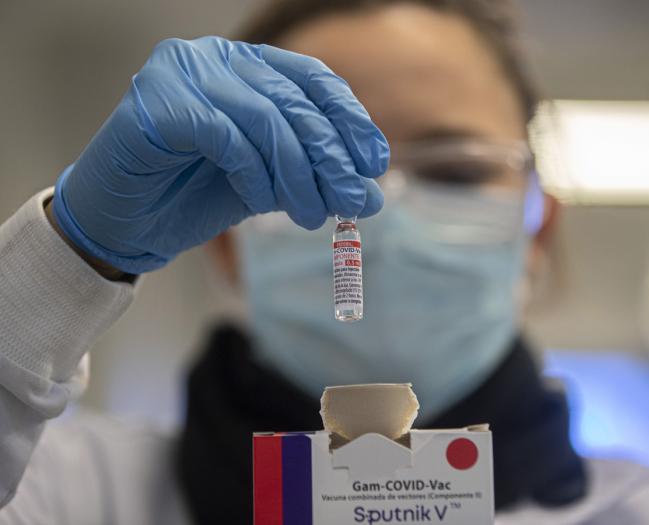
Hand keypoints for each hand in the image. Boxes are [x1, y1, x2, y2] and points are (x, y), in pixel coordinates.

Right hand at [52, 37, 388, 273]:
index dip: (350, 120)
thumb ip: (313, 181)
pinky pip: (225, 135)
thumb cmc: (193, 196)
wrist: (127, 224)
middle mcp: (216, 57)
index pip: (313, 80)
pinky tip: (261, 201)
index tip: (373, 163)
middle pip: (294, 101)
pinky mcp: (156, 102)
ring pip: (264, 117)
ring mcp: (182, 73)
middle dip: (330, 157)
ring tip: (312, 215)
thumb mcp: (269, 186)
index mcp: (247, 66)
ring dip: (297, 173)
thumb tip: (371, 195)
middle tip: (352, 201)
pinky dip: (252, 171)